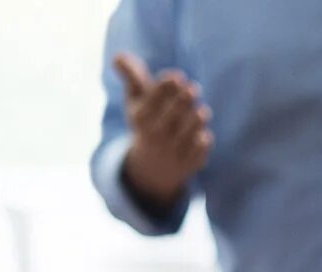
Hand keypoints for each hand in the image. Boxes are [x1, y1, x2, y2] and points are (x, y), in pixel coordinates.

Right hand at [114, 52, 211, 209]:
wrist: (152, 166)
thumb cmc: (147, 121)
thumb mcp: (136, 100)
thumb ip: (131, 75)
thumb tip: (119, 56)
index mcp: (141, 117)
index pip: (153, 98)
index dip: (166, 86)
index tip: (177, 76)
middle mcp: (155, 135)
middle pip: (173, 113)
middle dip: (184, 99)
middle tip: (193, 88)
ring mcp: (172, 151)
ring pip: (189, 132)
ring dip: (197, 119)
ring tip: (202, 110)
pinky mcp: (188, 164)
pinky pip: (199, 151)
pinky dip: (203, 141)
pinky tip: (203, 135)